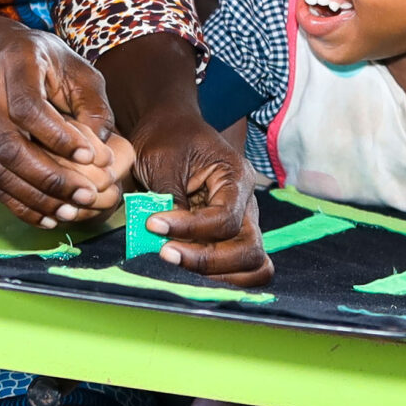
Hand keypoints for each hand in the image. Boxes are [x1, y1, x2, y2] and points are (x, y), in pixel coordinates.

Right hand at [0, 27, 135, 230]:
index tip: (90, 156)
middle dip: (50, 177)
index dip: (58, 137)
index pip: (27, 107)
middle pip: (8, 146)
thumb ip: (93, 107)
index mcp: (15, 64)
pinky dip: (20, 204)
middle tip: (86, 194)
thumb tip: (102, 151)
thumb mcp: (79, 70)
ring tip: (69, 211)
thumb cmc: (47, 63)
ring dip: (35, 197)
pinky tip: (47, 215)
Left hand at [127, 109, 273, 286]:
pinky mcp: (228, 236)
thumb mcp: (163, 161)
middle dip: (208, 261)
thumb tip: (168, 235)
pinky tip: (188, 269)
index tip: (153, 224)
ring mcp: (241, 222)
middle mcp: (247, 204)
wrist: (167, 128)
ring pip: (252, 264)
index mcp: (236, 178)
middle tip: (166, 253)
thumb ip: (171, 198)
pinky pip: (239, 267)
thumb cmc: (166, 138)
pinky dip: (221, 276)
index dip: (190, 229)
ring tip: (175, 261)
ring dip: (216, 273)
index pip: (226, 219)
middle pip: (250, 249)